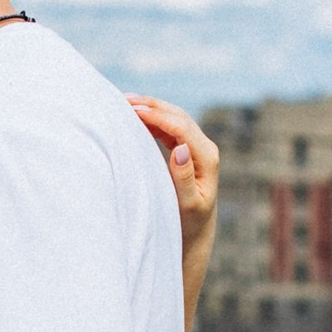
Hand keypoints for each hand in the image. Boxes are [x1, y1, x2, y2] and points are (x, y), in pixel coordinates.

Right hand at [126, 95, 218, 245]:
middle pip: (178, 116)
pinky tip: (135, 114)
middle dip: (152, 105)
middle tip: (124, 99)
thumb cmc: (189, 223)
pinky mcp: (187, 149)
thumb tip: (180, 148)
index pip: (181, 127)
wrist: (196, 232)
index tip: (133, 111)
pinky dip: (152, 118)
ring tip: (125, 102)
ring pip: (173, 118)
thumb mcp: (188, 205)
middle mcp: (204, 148)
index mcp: (207, 158)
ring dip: (151, 108)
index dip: (157, 116)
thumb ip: (184, 178)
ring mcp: (196, 147)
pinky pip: (168, 127)